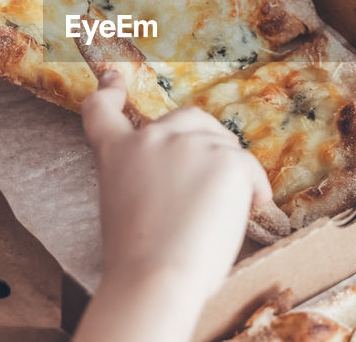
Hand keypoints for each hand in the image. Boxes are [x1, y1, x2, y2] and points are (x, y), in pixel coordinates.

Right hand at [74, 72, 271, 341]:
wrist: (156, 279)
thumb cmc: (140, 264)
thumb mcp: (123, 209)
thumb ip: (143, 181)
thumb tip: (182, 182)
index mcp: (115, 154)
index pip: (102, 111)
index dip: (109, 90)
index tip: (113, 77)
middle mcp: (149, 138)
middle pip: (186, 118)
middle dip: (204, 139)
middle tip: (210, 180)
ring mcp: (188, 144)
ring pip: (222, 145)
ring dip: (228, 174)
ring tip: (223, 214)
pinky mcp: (224, 158)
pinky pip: (248, 166)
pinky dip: (253, 187)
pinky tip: (250, 208)